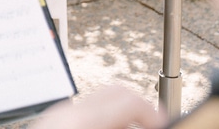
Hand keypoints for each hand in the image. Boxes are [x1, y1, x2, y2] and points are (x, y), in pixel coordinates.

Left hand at [31, 85, 166, 128]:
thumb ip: (123, 125)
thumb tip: (151, 123)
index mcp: (84, 120)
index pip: (130, 100)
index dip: (155, 113)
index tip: (166, 124)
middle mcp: (69, 110)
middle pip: (116, 92)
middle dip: (141, 109)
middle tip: (153, 126)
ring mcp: (58, 113)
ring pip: (100, 101)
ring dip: (121, 115)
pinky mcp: (53, 119)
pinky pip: (85, 111)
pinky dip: (103, 119)